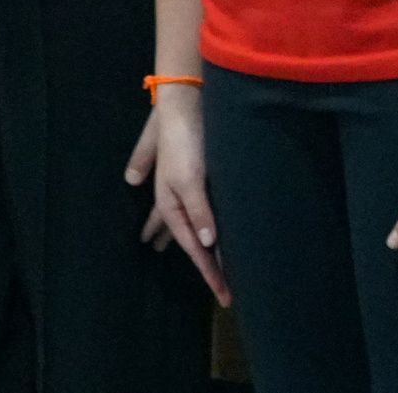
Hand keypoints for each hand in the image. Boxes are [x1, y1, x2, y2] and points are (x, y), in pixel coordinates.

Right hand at [127, 90, 229, 303]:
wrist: (185, 101)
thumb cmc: (183, 142)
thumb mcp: (189, 179)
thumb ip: (199, 211)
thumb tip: (209, 244)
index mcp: (171, 205)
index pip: (195, 248)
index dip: (211, 273)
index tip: (226, 296)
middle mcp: (176, 200)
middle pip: (189, 239)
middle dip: (201, 262)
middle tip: (216, 287)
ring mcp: (186, 187)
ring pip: (190, 224)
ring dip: (197, 244)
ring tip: (200, 261)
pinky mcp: (198, 175)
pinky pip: (200, 207)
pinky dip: (204, 222)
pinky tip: (209, 225)